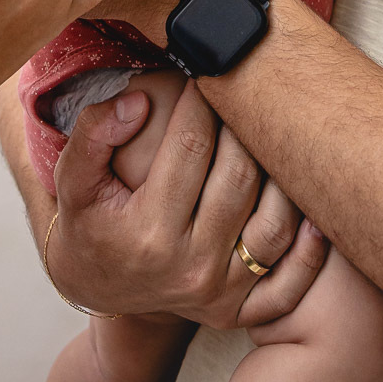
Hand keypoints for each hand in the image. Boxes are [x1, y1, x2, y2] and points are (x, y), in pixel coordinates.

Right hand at [45, 82, 327, 326]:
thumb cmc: (89, 221)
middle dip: (242, 124)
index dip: (200, 100)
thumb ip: (94, 134)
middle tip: (241, 92)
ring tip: (269, 133)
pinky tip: (309, 206)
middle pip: (239, 176)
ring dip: (280, 172)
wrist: (94, 286)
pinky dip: (308, 248)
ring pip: (274, 221)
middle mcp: (190, 268)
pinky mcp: (238, 310)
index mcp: (148, 233)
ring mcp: (219, 293)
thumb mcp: (73, 178)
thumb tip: (139, 100)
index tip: (203, 71)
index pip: (191, 146)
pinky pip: (289, 281)